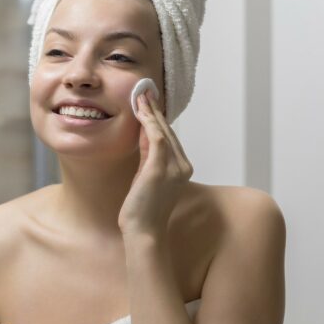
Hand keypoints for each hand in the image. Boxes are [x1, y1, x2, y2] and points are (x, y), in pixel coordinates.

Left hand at [118, 90, 192, 237]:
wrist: (143, 232)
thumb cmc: (142, 209)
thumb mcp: (146, 176)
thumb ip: (148, 156)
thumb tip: (144, 134)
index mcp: (182, 168)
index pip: (170, 137)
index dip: (159, 118)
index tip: (148, 103)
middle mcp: (183, 166)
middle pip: (168, 131)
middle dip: (155, 110)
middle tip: (144, 92)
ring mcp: (174, 168)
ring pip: (163, 131)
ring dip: (151, 111)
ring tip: (141, 95)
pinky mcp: (160, 169)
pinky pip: (156, 138)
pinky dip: (148, 123)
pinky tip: (140, 111)